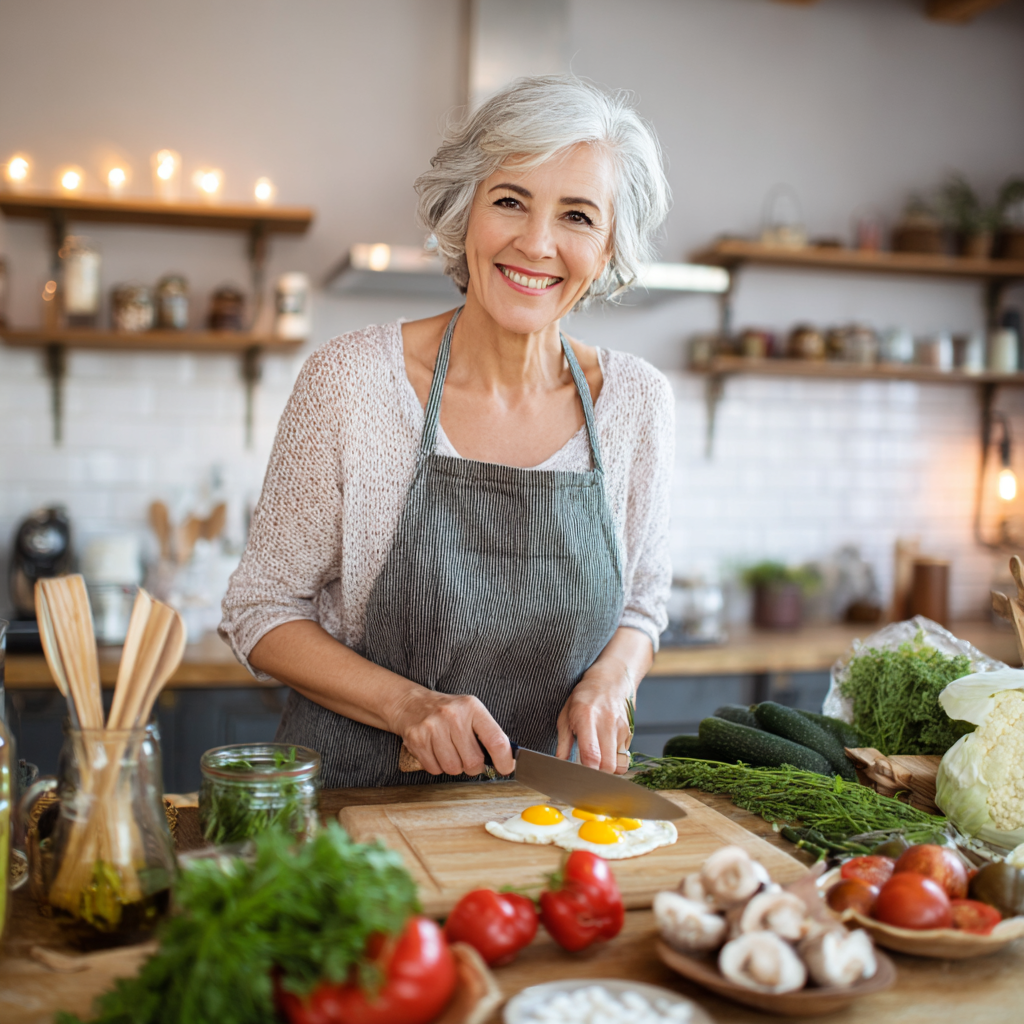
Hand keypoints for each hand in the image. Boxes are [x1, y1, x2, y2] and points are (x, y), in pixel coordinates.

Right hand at [388, 688, 514, 776]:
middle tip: (469, 757)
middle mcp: (452, 716)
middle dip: (473, 766)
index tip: (505, 769)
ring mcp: (433, 727)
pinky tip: (436, 752)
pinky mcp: (417, 739)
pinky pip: (435, 769)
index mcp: (472, 707)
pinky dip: (438, 767)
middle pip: (473, 761)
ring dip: (455, 767)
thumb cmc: (448, 712)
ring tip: (450, 751)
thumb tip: (506, 760)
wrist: (412, 704)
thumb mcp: (471, 712)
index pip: (495, 740)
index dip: (504, 760)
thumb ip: (488, 733)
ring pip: (453, 768)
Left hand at [555, 661, 633, 773]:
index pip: (591, 754)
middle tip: (587, 773)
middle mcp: (607, 724)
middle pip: (608, 765)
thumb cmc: (584, 697)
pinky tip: (606, 753)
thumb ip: (563, 742)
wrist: (610, 681)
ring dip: (608, 771)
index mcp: (586, 718)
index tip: (579, 778)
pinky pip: (624, 758)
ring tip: (597, 764)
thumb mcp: (566, 715)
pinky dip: (615, 762)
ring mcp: (621, 729)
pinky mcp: (630, 733)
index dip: (586, 771)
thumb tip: (559, 763)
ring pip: (619, 765)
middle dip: (597, 776)